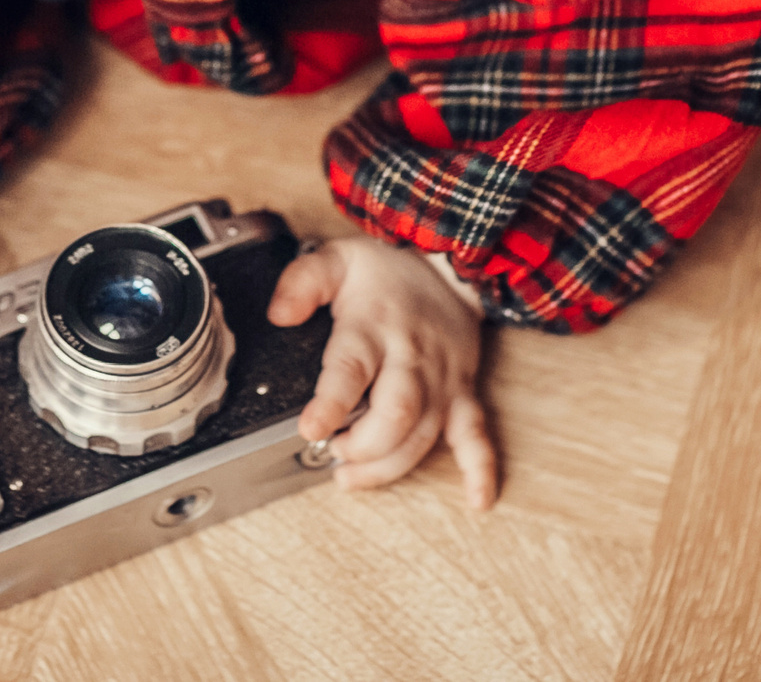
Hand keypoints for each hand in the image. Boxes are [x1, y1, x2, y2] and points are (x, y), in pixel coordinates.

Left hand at [268, 237, 496, 508]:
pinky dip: (480, 470)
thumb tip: (279, 314)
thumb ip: (303, 281)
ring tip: (351, 476)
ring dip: (390, 466)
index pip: (352, 370)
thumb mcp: (337, 260)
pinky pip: (477, 435)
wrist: (448, 267)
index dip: (331, 404)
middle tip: (333, 452)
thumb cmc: (386, 272)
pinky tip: (478, 499)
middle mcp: (412, 358)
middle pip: (398, 414)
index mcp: (375, 327)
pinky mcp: (463, 394)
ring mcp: (442, 380)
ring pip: (425, 435)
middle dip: (364, 446)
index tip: (310, 429)